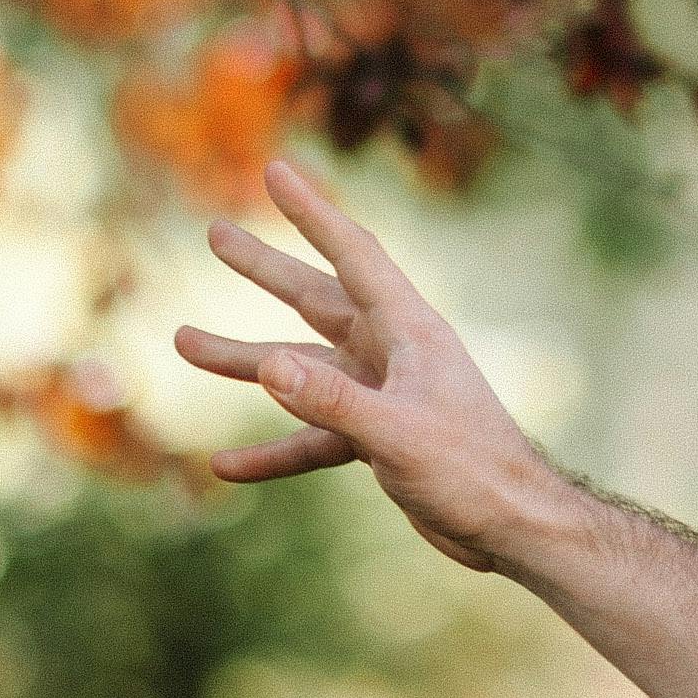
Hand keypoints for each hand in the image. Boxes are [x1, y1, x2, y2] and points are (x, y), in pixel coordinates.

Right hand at [169, 156, 554, 566]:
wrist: (513, 526)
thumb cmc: (473, 470)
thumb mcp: (398, 434)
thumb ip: (333, 400)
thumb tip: (267, 364)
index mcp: (408, 330)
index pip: (353, 254)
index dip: (312, 211)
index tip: (275, 171)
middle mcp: (390, 352)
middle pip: (315, 298)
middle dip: (264, 267)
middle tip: (214, 233)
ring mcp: (380, 394)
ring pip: (300, 368)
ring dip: (245, 359)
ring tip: (184, 340)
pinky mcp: (375, 437)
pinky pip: (310, 436)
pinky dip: (273, 449)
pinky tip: (226, 466)